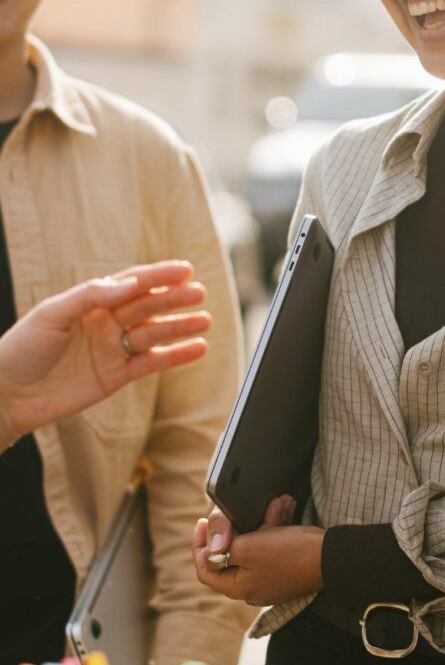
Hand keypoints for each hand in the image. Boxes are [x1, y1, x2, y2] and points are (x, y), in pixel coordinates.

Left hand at [0, 261, 210, 447]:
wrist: (7, 395)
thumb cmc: (21, 349)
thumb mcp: (52, 314)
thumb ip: (92, 296)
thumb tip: (129, 284)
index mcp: (90, 302)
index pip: (131, 283)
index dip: (158, 275)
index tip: (184, 269)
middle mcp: (105, 323)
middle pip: (147, 307)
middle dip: (174, 299)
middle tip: (199, 293)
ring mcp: (113, 349)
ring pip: (154, 334)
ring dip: (180, 326)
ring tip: (205, 320)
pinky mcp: (117, 376)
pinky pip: (152, 363)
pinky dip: (176, 356)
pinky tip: (197, 348)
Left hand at [193, 495, 324, 605]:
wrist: (332, 557)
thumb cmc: (289, 553)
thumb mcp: (249, 547)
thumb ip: (223, 547)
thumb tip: (210, 549)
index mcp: (240, 587)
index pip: (207, 569)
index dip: (200, 545)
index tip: (203, 522)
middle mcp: (253, 587)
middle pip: (231, 556)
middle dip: (238, 527)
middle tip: (238, 510)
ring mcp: (271, 578)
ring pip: (255, 546)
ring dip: (260, 522)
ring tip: (272, 504)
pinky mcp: (287, 569)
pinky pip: (273, 546)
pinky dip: (275, 527)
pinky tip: (283, 508)